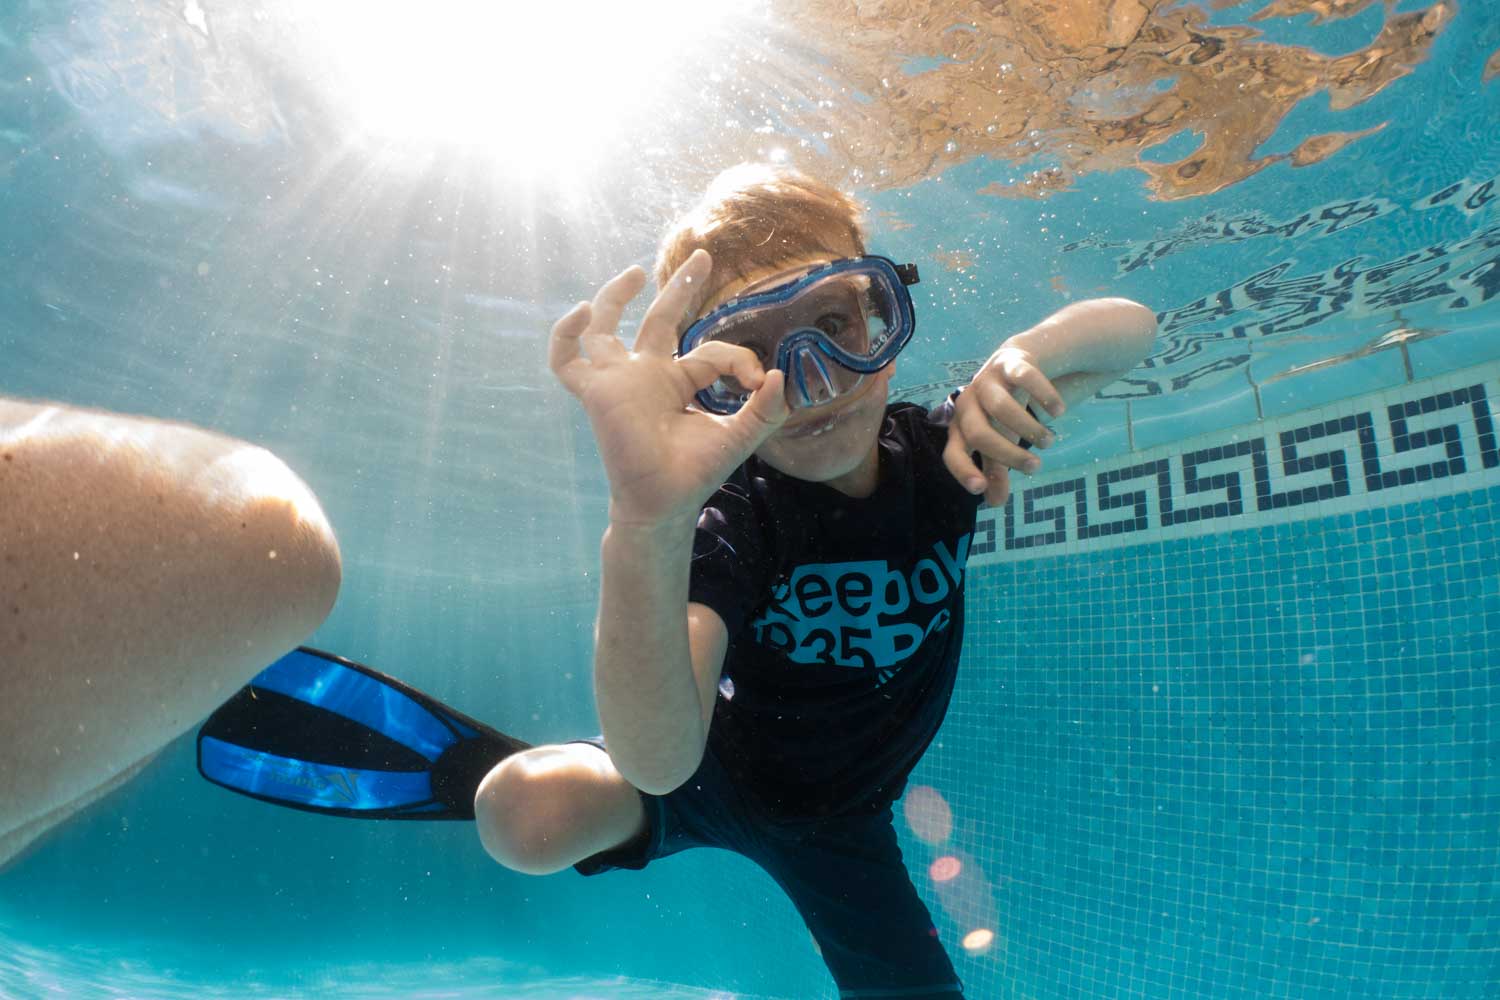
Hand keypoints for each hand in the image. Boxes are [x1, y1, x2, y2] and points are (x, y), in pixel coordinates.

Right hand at [549, 249, 789, 526]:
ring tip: (638, 271)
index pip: (710, 350)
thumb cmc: (696, 473)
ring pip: (606, 328)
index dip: (739, 358)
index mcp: (679, 381)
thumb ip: (764, 408)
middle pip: (661, 318)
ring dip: (616, 296)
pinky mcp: (596, 392)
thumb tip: (783, 375)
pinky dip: (565, 334)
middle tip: (705, 255)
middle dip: (682, 285)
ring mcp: (619, 380)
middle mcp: (647, 374)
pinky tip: (583, 311)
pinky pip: (566, 359)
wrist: (665, 503)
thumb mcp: (740, 435)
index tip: (758, 380)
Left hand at [942, 345, 1064, 506]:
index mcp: (961, 427)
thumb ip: (996, 470)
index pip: (953, 452)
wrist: (1017, 364)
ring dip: (1029, 428)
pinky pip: (1025, 377)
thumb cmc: (1003, 411)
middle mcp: (968, 403)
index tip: (980, 488)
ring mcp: (987, 380)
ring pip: (1002, 406)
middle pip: (979, 432)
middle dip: (1008, 454)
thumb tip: (995, 504)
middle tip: (1035, 467)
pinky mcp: (1010, 362)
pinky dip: (1044, 395)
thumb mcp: (999, 441)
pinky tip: (1058, 412)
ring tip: (1049, 441)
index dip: (963, 470)